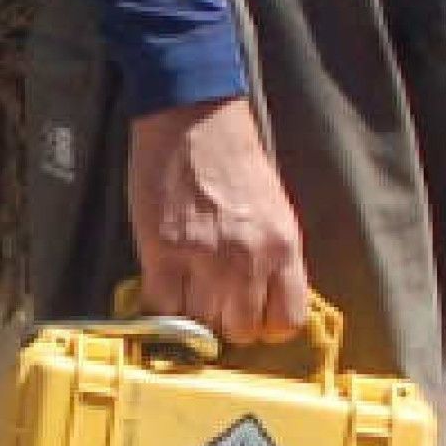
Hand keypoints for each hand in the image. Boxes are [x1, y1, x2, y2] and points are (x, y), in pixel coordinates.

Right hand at [125, 97, 307, 343]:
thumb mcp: (275, 208)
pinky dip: (159, 308)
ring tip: (185, 292)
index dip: (266, 324)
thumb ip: (272, 256)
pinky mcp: (162, 252)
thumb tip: (260, 298)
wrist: (193, 115)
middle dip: (226, 322)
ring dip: (191, 317)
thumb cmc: (236, 156)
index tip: (251, 314)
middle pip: (240, 330)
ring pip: (199, 326)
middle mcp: (249, 259)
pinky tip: (161, 288)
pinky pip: (161, 309)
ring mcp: (204, 259)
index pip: (286, 321)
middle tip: (213, 303)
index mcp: (283, 246)